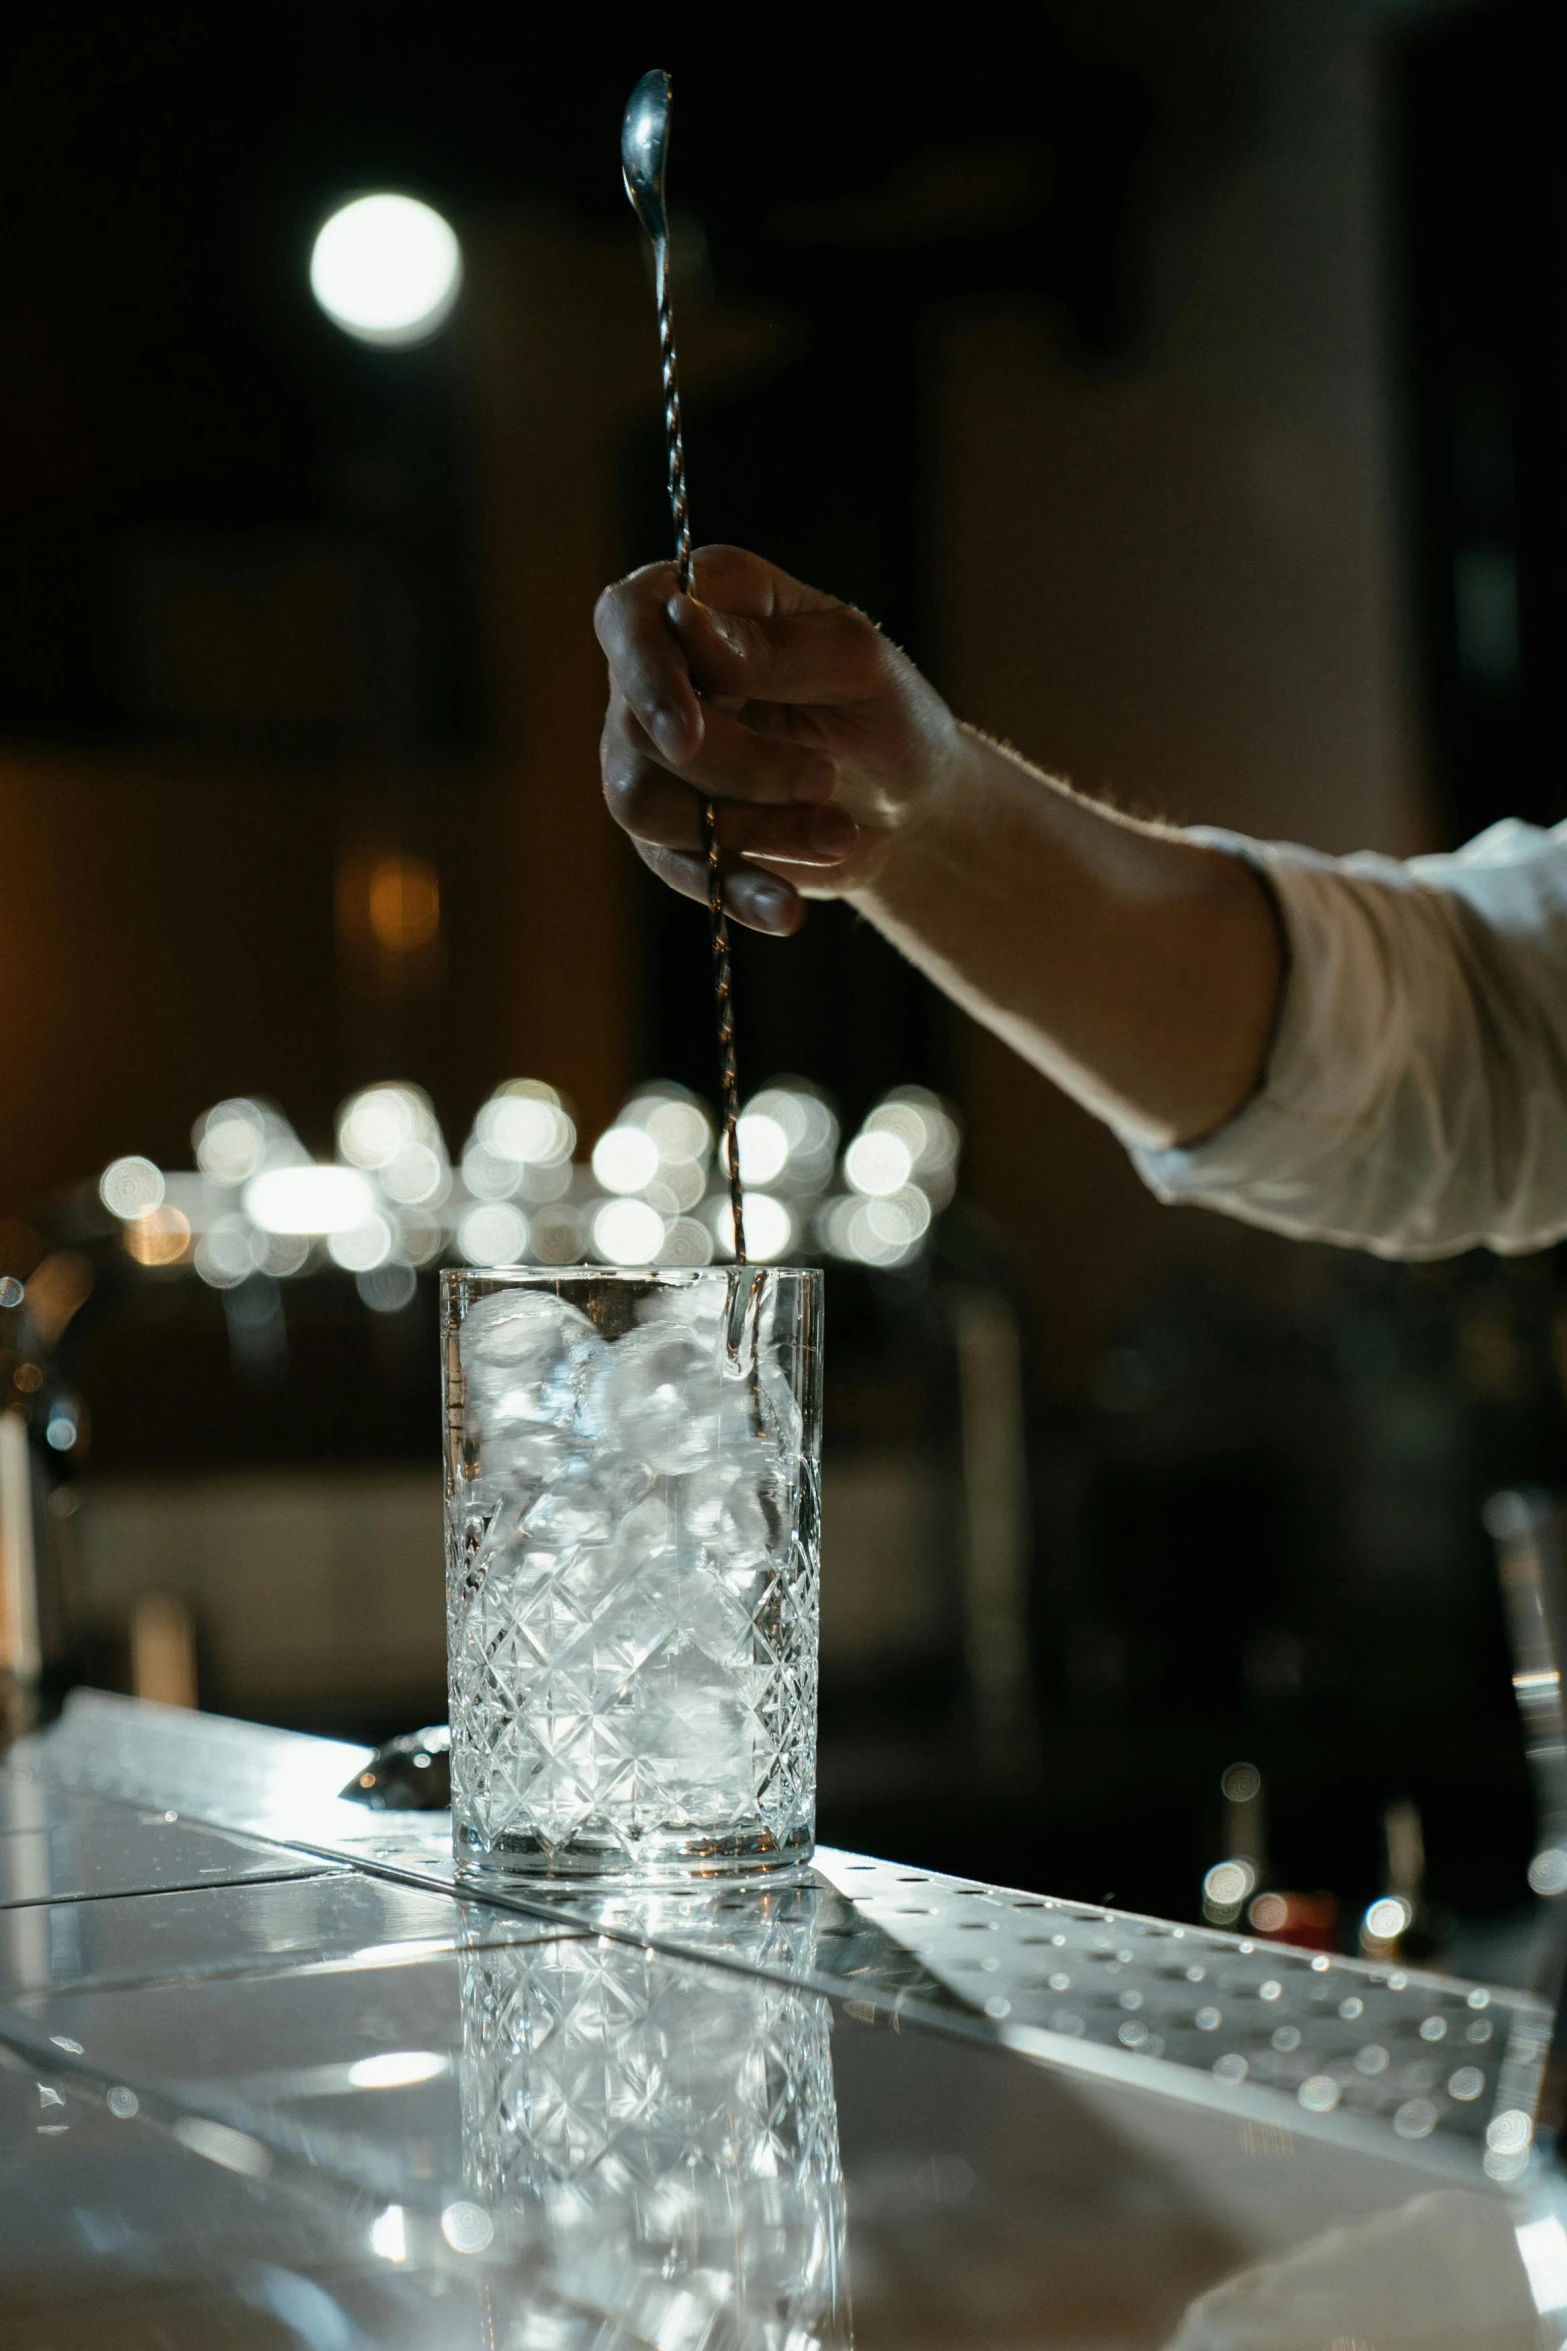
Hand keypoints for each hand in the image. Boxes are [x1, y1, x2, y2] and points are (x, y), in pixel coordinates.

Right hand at [595, 543, 964, 932]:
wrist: (908, 803)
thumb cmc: (884, 709)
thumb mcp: (855, 665)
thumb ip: (771, 648)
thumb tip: (682, 620)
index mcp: (703, 604)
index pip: (629, 619)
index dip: (646, 676)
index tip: (688, 738)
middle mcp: (660, 677)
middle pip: (638, 729)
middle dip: (740, 770)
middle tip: (826, 778)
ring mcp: (654, 759)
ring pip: (646, 805)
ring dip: (748, 828)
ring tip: (837, 834)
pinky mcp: (672, 833)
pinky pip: (678, 869)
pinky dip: (737, 891)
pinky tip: (787, 910)